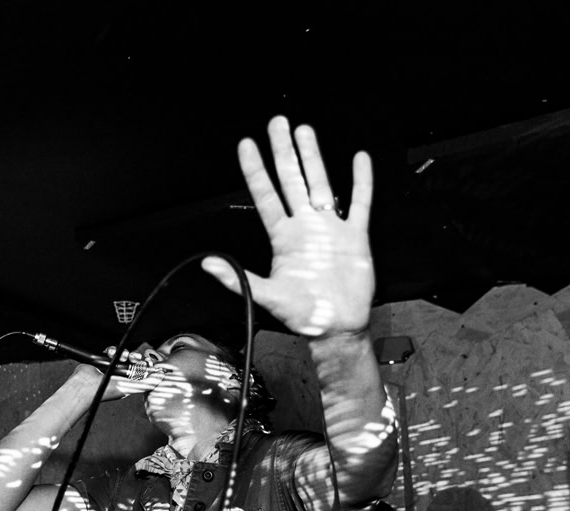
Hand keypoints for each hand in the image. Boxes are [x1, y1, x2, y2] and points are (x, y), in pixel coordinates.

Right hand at [67, 344, 163, 401]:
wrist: (85, 386)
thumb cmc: (105, 391)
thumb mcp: (130, 388)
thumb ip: (146, 383)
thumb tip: (160, 377)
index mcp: (129, 381)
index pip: (142, 371)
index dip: (146, 365)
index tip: (148, 362)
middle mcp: (121, 373)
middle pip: (133, 360)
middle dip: (135, 357)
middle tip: (135, 358)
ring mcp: (112, 366)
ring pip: (123, 354)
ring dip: (125, 353)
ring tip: (123, 356)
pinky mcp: (103, 359)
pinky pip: (111, 350)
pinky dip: (112, 350)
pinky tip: (111, 353)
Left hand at [202, 116, 374, 337]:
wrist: (337, 327)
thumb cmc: (303, 315)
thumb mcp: (267, 296)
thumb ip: (239, 279)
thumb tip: (209, 264)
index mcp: (283, 238)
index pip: (266, 196)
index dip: (255, 171)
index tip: (246, 145)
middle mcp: (305, 227)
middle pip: (292, 180)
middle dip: (283, 151)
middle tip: (277, 123)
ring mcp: (329, 229)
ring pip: (320, 183)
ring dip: (313, 158)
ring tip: (305, 131)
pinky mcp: (355, 236)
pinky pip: (358, 203)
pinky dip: (360, 182)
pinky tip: (359, 159)